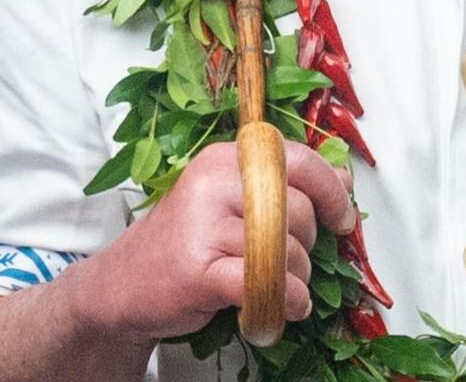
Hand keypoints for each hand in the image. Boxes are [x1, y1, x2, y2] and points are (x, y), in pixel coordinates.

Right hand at [66, 140, 356, 344]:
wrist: (121, 286)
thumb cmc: (188, 243)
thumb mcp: (234, 202)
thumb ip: (285, 187)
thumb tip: (344, 180)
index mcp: (228, 158)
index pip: (299, 161)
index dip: (331, 191)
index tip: (343, 219)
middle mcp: (215, 182)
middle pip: (298, 208)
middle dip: (308, 244)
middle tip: (292, 262)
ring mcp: (204, 224)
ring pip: (285, 247)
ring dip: (296, 277)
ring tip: (279, 286)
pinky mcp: (199, 269)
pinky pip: (265, 282)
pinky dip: (284, 300)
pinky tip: (282, 307)